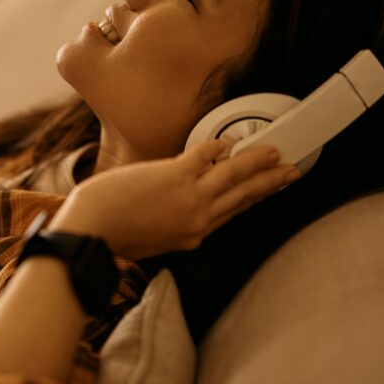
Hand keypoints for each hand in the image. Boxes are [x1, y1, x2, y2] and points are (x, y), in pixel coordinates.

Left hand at [48, 139, 299, 260]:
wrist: (91, 231)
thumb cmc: (112, 236)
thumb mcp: (152, 242)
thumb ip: (173, 228)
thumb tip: (178, 215)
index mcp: (193, 235)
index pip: (233, 213)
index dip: (255, 200)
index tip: (270, 191)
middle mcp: (198, 219)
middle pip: (244, 196)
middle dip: (270, 182)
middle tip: (292, 171)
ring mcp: (190, 197)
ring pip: (234, 175)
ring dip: (258, 162)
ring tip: (275, 153)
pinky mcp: (175, 176)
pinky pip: (205, 155)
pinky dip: (219, 146)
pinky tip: (230, 140)